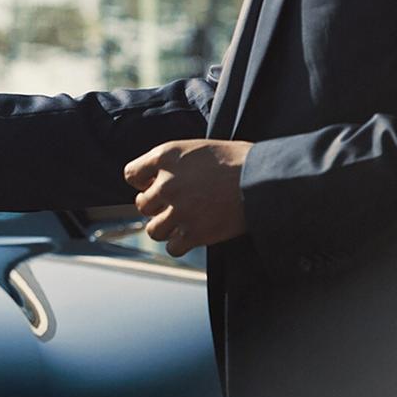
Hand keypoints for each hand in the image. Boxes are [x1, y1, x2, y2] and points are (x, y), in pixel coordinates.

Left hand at [123, 139, 253, 255]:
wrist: (265, 178)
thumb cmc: (238, 160)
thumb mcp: (199, 148)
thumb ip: (173, 163)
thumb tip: (154, 179)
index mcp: (166, 156)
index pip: (131, 175)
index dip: (143, 182)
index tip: (156, 185)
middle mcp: (166, 183)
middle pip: (142, 205)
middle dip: (158, 206)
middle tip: (178, 205)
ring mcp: (179, 210)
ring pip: (153, 230)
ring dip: (166, 228)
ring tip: (183, 222)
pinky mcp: (195, 233)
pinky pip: (173, 248)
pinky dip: (181, 244)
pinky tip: (193, 235)